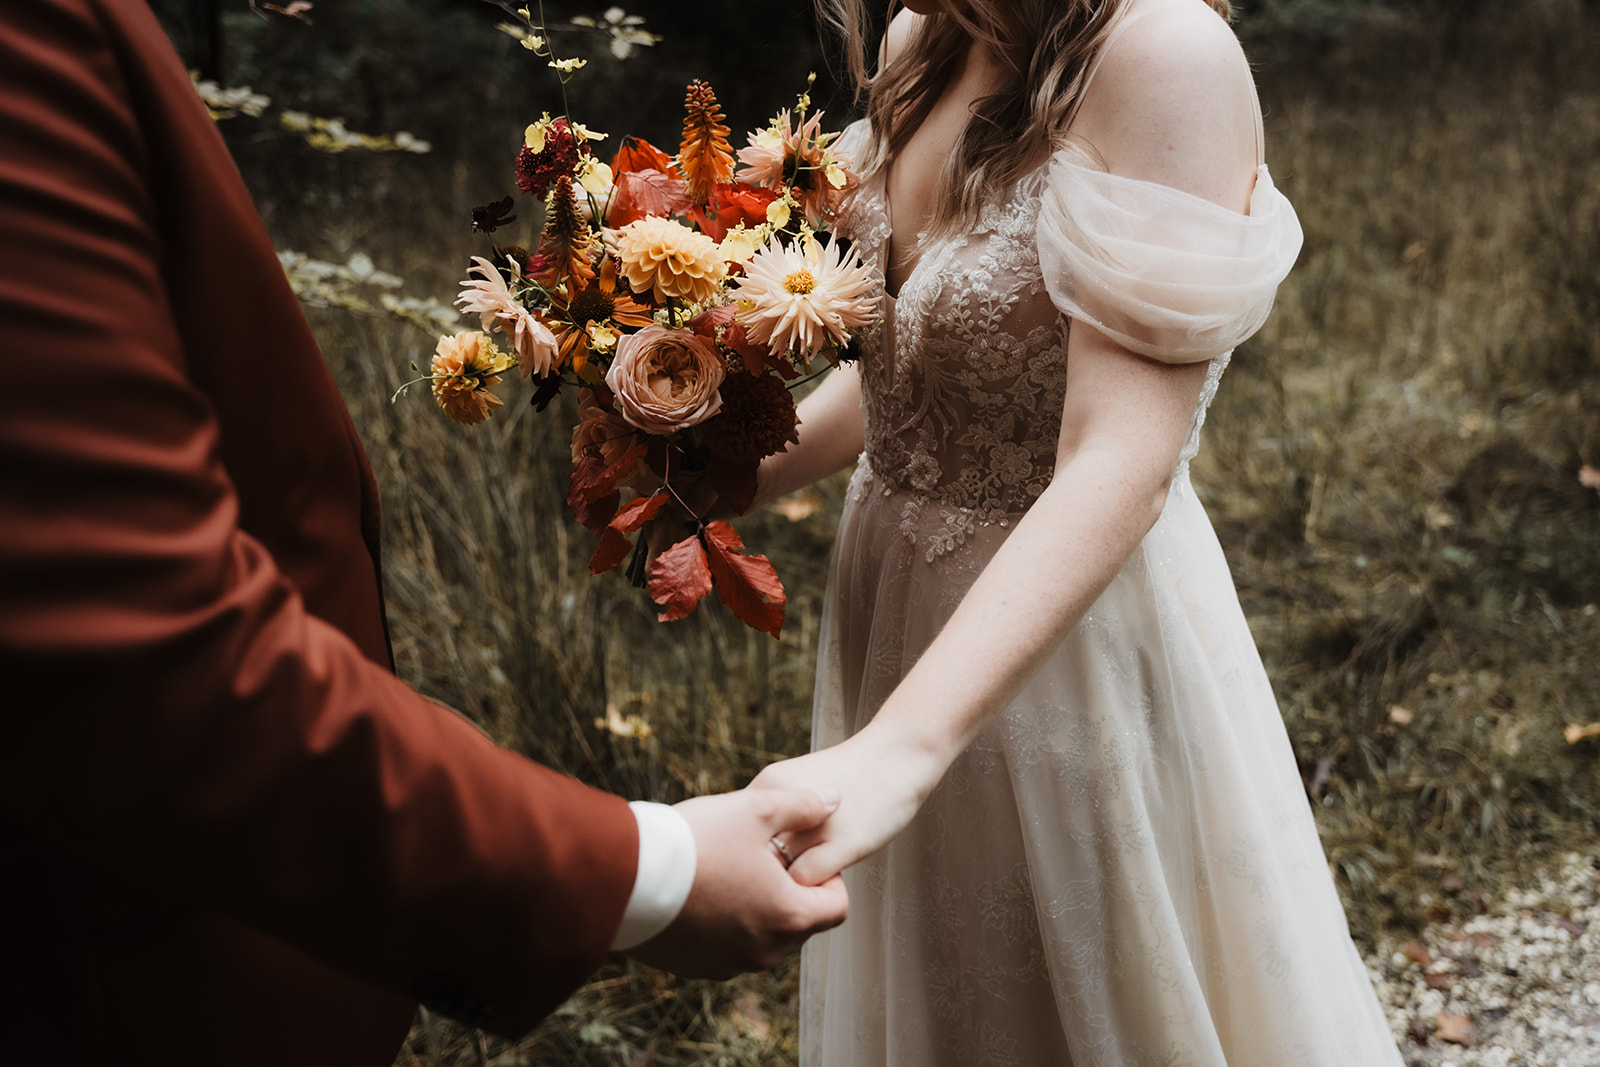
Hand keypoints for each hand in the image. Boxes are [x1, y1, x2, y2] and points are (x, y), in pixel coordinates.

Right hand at [626, 787, 848, 977]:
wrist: (625, 877)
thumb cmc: (696, 840)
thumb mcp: (755, 809)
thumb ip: (803, 805)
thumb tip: (834, 799)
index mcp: (788, 916)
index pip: (836, 908)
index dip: (829, 877)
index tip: (802, 853)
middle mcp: (763, 951)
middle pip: (800, 924)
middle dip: (792, 892)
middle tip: (765, 857)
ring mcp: (728, 964)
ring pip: (763, 937)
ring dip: (758, 909)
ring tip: (731, 870)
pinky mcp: (695, 967)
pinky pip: (727, 948)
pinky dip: (726, 924)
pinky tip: (703, 891)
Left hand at [748, 727, 944, 887]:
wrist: (896, 756)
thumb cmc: (848, 776)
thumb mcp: (797, 784)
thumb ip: (772, 815)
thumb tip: (748, 858)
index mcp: (767, 786)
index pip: (733, 834)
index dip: (742, 856)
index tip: (754, 868)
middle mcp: (782, 803)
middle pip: (749, 855)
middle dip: (755, 874)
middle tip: (768, 888)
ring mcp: (811, 824)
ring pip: (774, 873)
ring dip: (780, 886)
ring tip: (797, 888)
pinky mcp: (842, 843)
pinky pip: (806, 882)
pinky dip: (809, 890)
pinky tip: (826, 879)